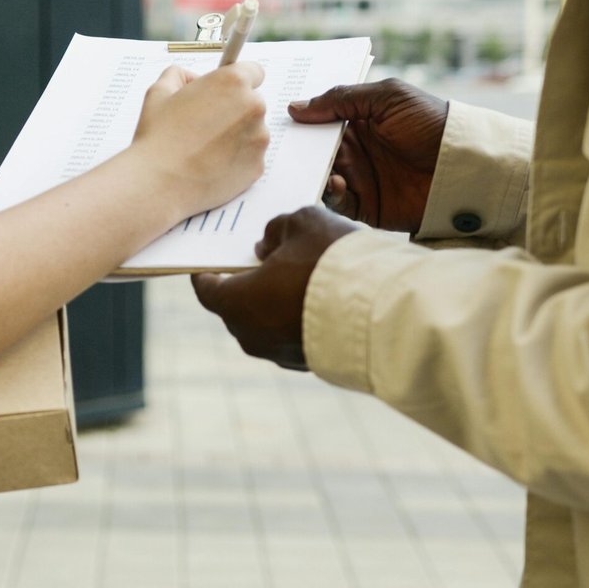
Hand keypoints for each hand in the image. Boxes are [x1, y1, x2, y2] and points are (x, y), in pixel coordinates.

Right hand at [128, 62, 268, 217]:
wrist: (160, 183)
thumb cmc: (158, 137)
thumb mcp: (159, 92)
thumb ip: (179, 75)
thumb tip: (190, 78)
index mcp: (233, 82)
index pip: (254, 71)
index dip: (237, 81)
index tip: (226, 91)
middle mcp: (253, 107)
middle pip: (253, 102)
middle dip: (234, 109)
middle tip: (206, 123)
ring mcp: (259, 138)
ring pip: (253, 131)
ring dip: (236, 135)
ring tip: (205, 147)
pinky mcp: (258, 165)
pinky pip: (250, 156)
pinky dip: (236, 159)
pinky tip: (211, 163)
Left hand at [191, 206, 360, 369]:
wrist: (381, 311)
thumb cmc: (332, 262)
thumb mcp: (301, 223)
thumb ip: (275, 230)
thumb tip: (265, 247)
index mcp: (236, 302)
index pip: (207, 289)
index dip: (206, 273)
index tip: (207, 264)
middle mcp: (251, 335)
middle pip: (237, 306)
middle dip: (246, 284)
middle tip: (260, 263)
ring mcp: (280, 354)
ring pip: (266, 324)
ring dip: (274, 303)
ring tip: (295, 278)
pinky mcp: (309, 364)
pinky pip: (293, 337)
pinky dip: (297, 320)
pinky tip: (318, 301)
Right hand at [289, 78, 447, 232]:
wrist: (463, 165)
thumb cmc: (430, 122)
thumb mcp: (388, 97)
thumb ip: (342, 99)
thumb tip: (296, 107)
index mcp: (357, 122)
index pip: (318, 122)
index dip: (299, 122)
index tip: (276, 119)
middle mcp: (354, 151)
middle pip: (313, 152)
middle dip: (296, 151)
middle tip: (278, 149)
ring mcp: (358, 178)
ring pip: (320, 177)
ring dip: (311, 173)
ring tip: (311, 167)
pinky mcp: (366, 206)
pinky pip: (337, 203)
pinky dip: (331, 194)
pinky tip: (337, 183)